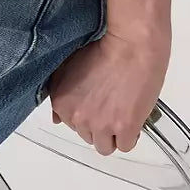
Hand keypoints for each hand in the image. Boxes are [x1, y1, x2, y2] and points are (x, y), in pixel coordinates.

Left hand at [47, 25, 170, 155]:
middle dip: (98, 123)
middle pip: (87, 135)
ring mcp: (101, 125)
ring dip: (113, 133)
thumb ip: (59, 90)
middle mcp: (77, 117)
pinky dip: (130, 134)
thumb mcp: (69, 64)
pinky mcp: (125, 129)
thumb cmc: (103, 46)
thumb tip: (57, 119)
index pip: (69, 125)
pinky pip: (126, 145)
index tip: (95, 101)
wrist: (130, 43)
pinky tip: (133, 116)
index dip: (85, 112)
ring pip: (105, 146)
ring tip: (121, 111)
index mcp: (61, 102)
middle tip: (110, 103)